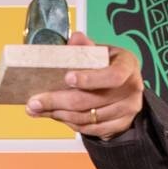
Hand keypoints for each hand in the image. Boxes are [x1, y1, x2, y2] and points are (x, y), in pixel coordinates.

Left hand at [25, 31, 143, 140]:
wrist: (126, 87)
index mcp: (127, 65)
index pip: (112, 75)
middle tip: (35, 101)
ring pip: (87, 117)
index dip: (90, 79)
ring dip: (59, 114)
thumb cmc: (110, 65)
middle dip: (58, 101)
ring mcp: (128, 109)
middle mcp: (131, 88)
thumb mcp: (102, 51)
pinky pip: (90, 129)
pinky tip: (56, 115)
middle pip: (91, 100)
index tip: (67, 79)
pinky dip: (69, 123)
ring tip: (39, 109)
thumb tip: (74, 39)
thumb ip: (86, 46)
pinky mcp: (121, 125)